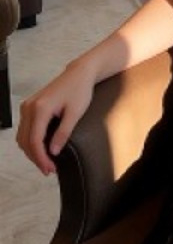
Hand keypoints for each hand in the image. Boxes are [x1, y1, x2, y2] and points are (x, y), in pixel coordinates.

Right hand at [17, 61, 95, 175]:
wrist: (78, 74)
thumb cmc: (80, 90)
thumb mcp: (75, 113)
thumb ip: (63, 133)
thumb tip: (53, 151)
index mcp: (40, 109)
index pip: (34, 140)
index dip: (41, 158)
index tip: (50, 169)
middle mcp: (29, 107)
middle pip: (25, 141)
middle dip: (35, 158)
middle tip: (49, 170)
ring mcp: (27, 106)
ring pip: (22, 136)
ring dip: (31, 151)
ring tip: (46, 162)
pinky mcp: (30, 107)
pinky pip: (25, 129)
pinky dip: (31, 142)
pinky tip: (42, 149)